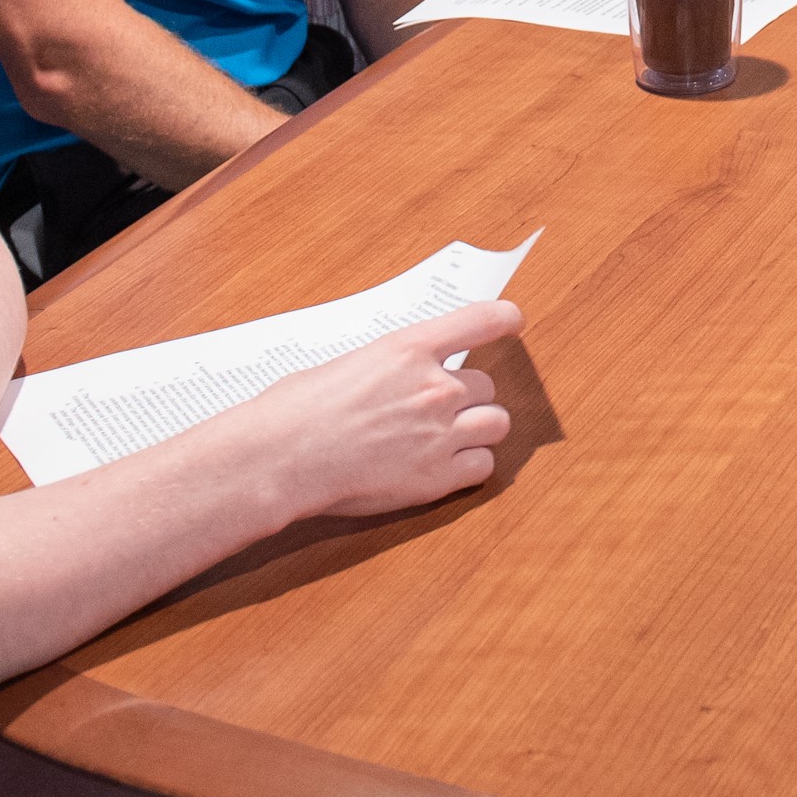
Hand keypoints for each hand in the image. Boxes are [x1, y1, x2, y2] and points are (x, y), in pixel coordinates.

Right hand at [242, 304, 521, 521]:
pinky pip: (483, 466)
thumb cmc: (296, 410)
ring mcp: (440, 433)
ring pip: (496, 424)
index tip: (513, 321)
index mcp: (409, 348)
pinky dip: (470, 466)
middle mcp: (434, 387)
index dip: (504, 319)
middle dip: (468, 396)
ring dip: (479, 429)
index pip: (480, 321)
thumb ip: (388, 369)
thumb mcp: (345, 364)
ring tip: (451, 438)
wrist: (283, 457)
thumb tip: (398, 379)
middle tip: (440, 410)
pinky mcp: (437, 477)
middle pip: (486, 385)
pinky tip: (446, 467)